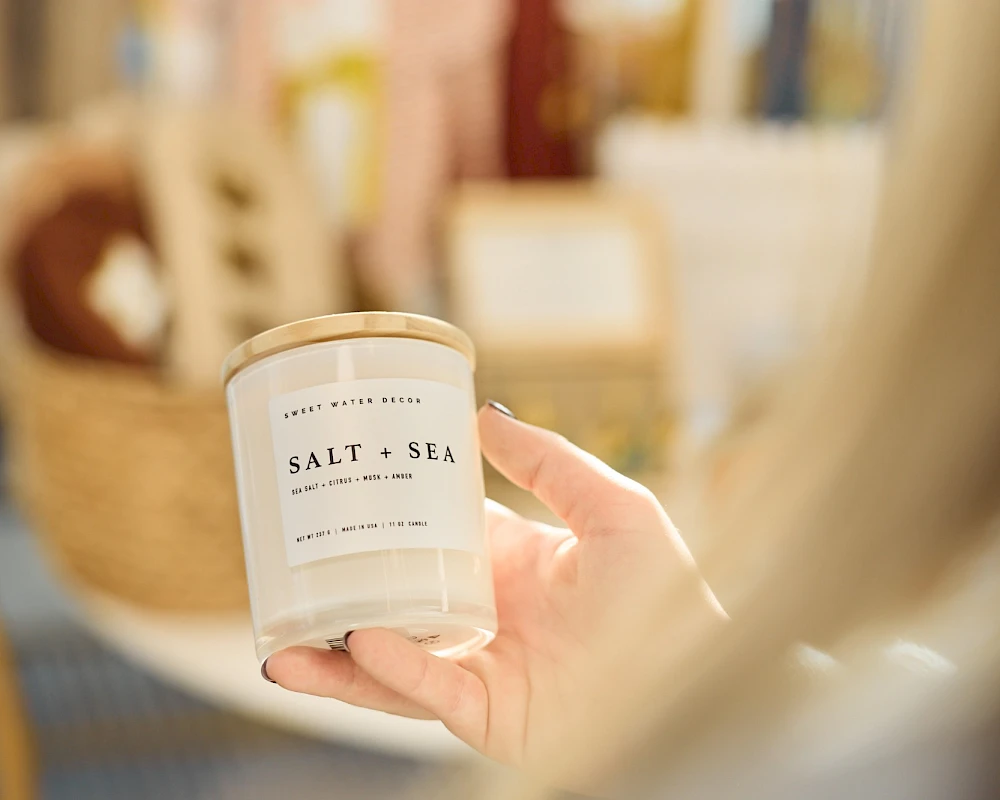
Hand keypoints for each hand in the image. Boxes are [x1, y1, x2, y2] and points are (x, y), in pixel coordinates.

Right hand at [264, 403, 720, 765]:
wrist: (698, 680)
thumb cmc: (667, 595)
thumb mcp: (614, 508)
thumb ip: (549, 462)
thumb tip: (483, 412)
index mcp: (511, 562)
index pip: (432, 531)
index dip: (386, 511)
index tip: (338, 485)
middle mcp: (485, 613)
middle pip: (394, 595)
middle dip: (339, 584)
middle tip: (286, 557)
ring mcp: (480, 665)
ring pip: (388, 658)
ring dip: (333, 648)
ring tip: (277, 631)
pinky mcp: (486, 713)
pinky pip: (426, 691)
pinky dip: (390, 669)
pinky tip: (357, 641)